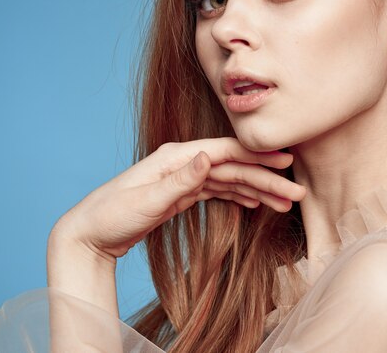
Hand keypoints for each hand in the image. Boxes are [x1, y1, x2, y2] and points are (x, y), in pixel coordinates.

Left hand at [51, 137, 305, 261]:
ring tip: (285, 203)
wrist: (88, 234)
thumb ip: (180, 180)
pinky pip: (219, 192)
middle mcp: (184, 163)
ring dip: (258, 190)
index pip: (226, 151)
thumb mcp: (145, 200)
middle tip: (297, 193)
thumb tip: (209, 156)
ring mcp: (184, 178)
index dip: (258, 156)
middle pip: (234, 167)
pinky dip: (240, 196)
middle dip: (267, 178)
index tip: (286, 162)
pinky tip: (257, 203)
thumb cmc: (110, 216)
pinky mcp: (182, 194)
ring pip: (230, 180)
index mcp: (176, 157)